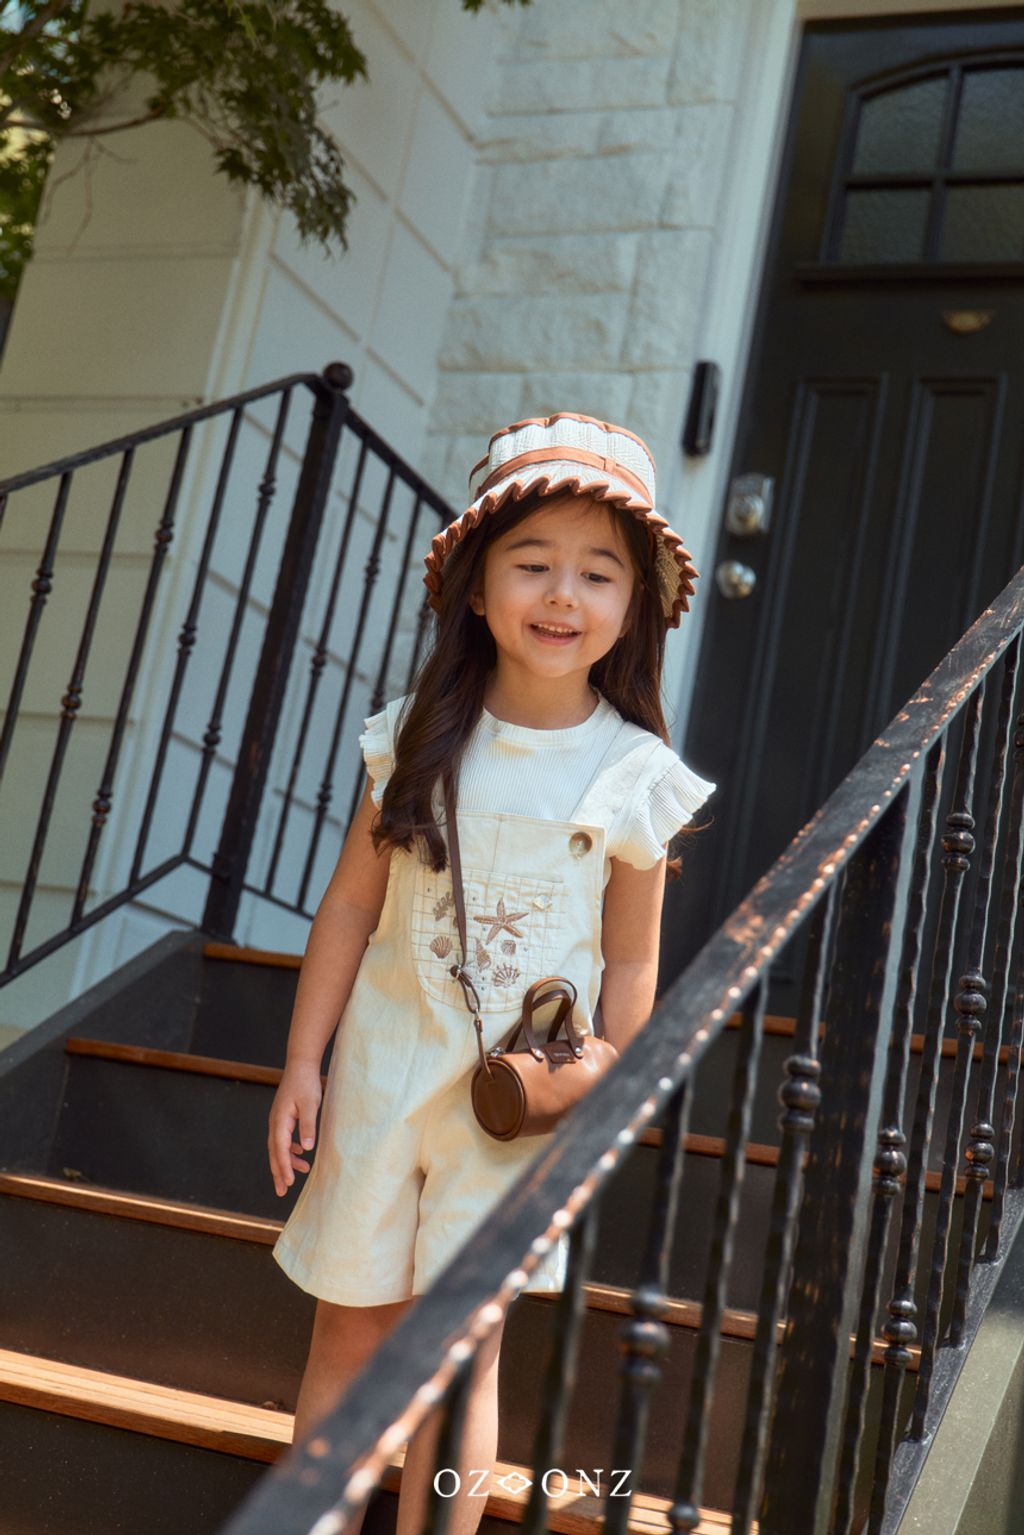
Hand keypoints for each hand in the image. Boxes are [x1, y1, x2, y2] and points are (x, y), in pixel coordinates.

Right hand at [268, 1061, 322, 1197]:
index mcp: (280, 1120)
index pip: (280, 1149)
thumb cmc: (305, 1083)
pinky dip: (290, 1150)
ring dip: (285, 1162)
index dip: (283, 1167)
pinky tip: (300, 1155)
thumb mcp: (310, 1104)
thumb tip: (306, 1149)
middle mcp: (275, 1122)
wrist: (301, 1065)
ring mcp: (278, 1120)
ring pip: (278, 1147)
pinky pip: (283, 1139)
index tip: (288, 1183)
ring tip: (298, 1175)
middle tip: (282, 1192)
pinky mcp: (284, 1117)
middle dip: (278, 1172)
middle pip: (274, 1152)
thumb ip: (308, 1126)